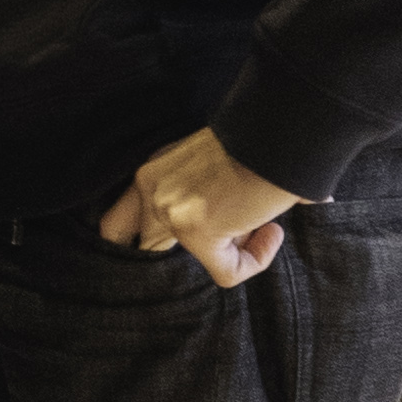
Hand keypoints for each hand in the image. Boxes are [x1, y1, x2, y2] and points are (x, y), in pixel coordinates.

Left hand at [99, 128, 297, 285]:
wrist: (283, 130)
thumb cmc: (260, 147)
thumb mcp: (213, 167)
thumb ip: (200, 199)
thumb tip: (226, 238)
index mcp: (154, 169)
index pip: (119, 219)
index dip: (141, 236)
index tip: (189, 235)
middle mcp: (151, 186)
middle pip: (120, 238)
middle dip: (173, 250)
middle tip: (221, 240)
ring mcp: (169, 208)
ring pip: (187, 260)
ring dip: (230, 250)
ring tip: (260, 224)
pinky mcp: (196, 229)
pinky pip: (225, 271)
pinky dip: (254, 260)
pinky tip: (272, 232)